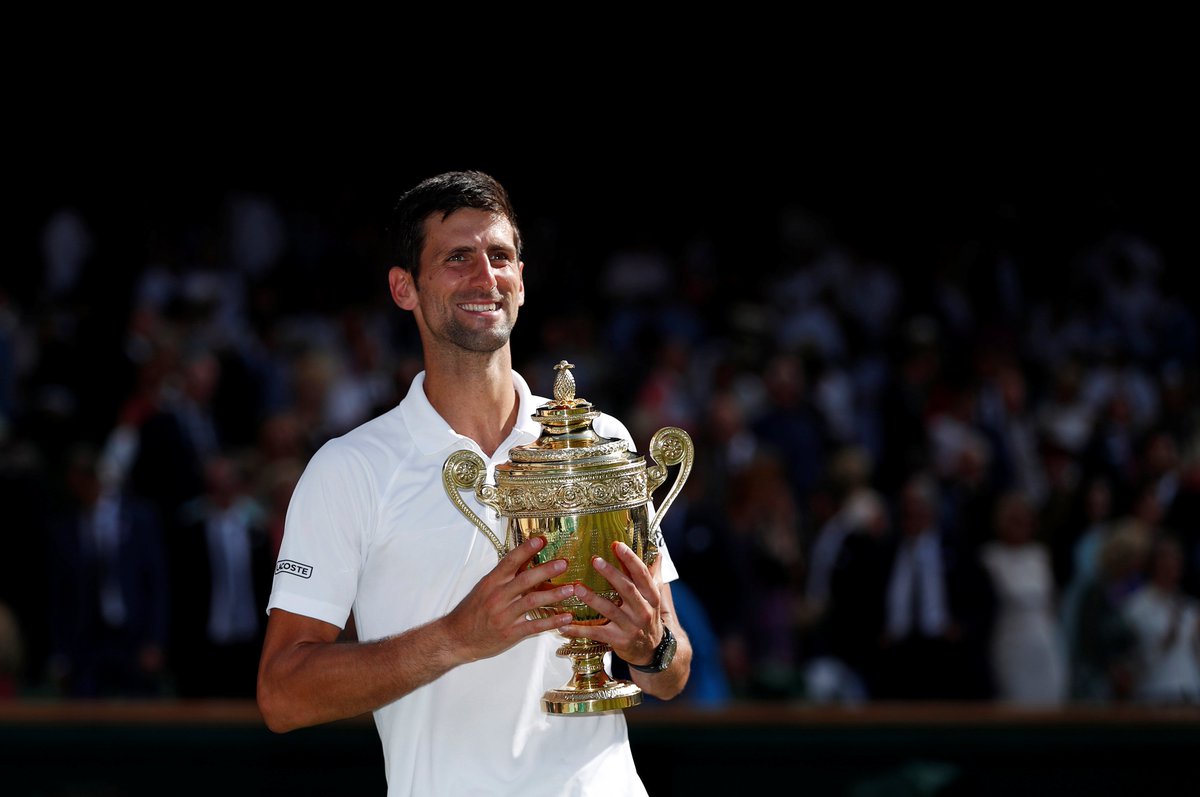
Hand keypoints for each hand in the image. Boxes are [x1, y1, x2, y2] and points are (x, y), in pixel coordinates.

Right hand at [444, 535, 576, 661]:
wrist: (456, 638)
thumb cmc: (471, 612)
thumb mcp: (484, 588)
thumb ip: (504, 576)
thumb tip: (525, 558)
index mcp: (491, 582)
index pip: (510, 561)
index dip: (526, 549)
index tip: (541, 539)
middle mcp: (498, 597)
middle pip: (525, 579)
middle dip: (546, 570)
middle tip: (564, 563)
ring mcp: (504, 616)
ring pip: (532, 601)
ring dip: (554, 594)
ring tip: (571, 589)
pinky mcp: (510, 633)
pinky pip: (534, 626)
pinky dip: (552, 621)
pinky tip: (566, 617)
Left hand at [560, 541, 662, 667]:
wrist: (651, 650)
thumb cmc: (648, 616)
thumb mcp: (654, 596)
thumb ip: (653, 574)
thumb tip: (657, 551)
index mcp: (651, 596)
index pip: (641, 574)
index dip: (630, 559)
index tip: (617, 545)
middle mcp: (642, 610)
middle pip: (626, 589)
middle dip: (611, 574)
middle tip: (595, 560)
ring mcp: (630, 626)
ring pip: (609, 610)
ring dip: (592, 599)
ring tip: (576, 588)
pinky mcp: (618, 639)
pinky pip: (596, 633)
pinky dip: (579, 630)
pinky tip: (563, 626)